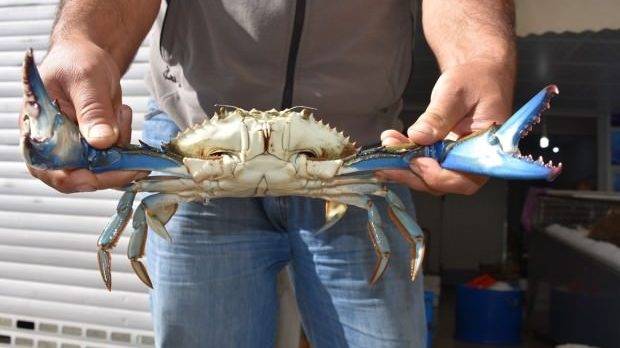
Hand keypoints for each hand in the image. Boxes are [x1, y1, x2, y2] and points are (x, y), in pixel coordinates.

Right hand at [19, 40, 146, 192]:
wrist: (89, 56)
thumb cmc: (77, 62)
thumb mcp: (86, 81)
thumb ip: (93, 111)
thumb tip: (102, 141)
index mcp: (37, 132)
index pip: (53, 171)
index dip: (83, 178)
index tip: (116, 172)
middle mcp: (54, 147)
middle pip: (81, 177)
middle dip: (112, 164)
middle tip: (132, 143)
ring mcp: (75, 150)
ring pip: (103, 170)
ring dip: (120, 147)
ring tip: (118, 111)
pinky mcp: (93, 148)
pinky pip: (114, 159)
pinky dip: (125, 142)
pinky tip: (120, 113)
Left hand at [380, 59, 513, 194]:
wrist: (477, 76)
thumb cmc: (476, 81)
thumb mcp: (456, 93)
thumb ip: (439, 116)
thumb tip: (419, 136)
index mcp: (488, 149)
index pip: (466, 178)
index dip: (439, 176)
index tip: (416, 162)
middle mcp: (473, 161)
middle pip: (443, 183)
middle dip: (413, 173)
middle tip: (389, 160)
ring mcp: (456, 161)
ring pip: (428, 177)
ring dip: (404, 166)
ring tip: (388, 143)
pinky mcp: (442, 156)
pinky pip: (423, 164)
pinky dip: (405, 157)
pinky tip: (392, 142)